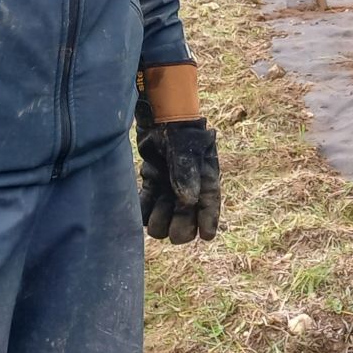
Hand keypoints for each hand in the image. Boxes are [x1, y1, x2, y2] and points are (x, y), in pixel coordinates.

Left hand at [136, 64, 221, 243]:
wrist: (160, 115)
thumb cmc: (179, 129)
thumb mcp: (186, 149)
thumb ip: (186, 173)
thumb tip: (189, 201)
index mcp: (205, 180)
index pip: (210, 207)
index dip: (209, 224)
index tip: (206, 237)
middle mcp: (188, 188)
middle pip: (187, 221)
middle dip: (180, 226)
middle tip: (171, 224)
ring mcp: (169, 188)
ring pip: (165, 219)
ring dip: (159, 222)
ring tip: (155, 214)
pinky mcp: (152, 183)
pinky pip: (147, 207)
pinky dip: (144, 212)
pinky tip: (142, 210)